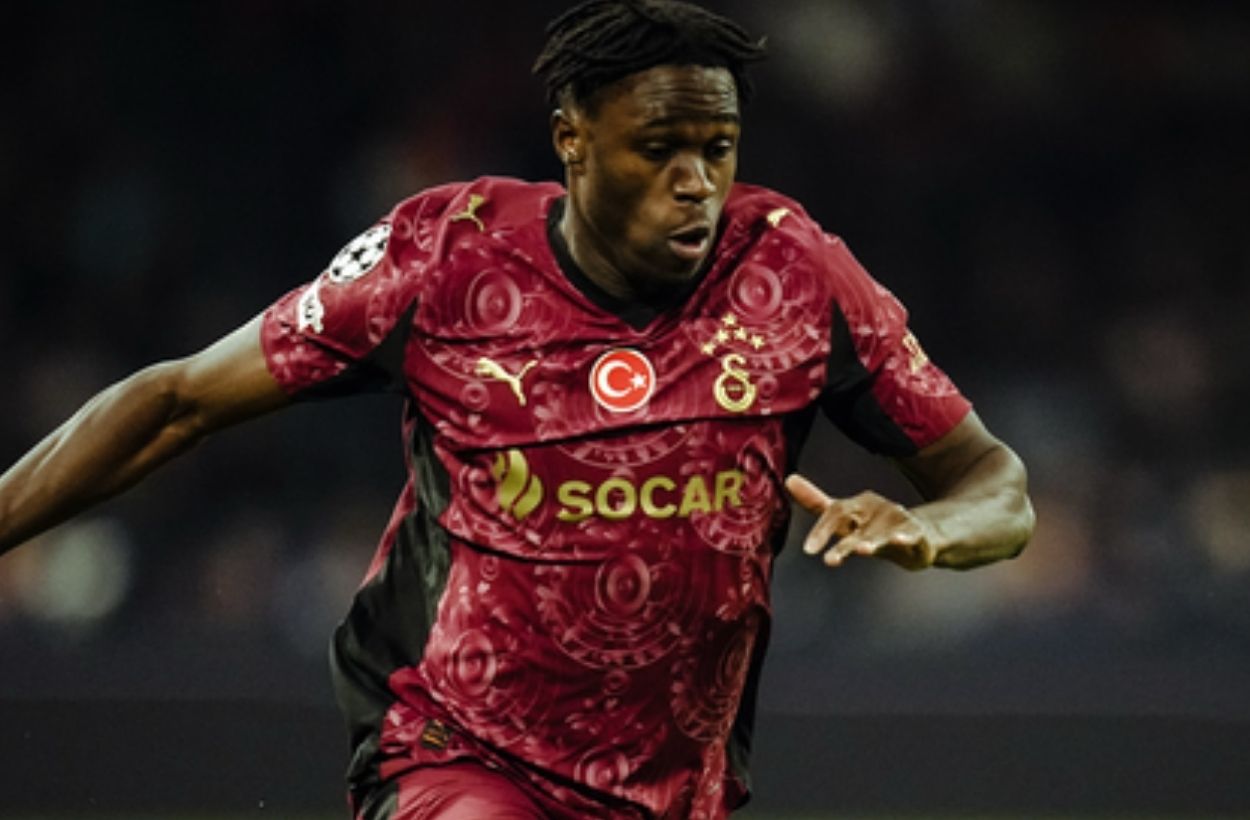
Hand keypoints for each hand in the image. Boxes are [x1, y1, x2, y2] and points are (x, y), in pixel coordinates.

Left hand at [784, 474, 939, 569]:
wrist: (917, 534)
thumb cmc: (872, 526)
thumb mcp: (843, 516)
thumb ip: (815, 502)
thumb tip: (788, 478)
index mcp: (855, 508)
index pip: (834, 514)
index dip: (821, 531)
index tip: (808, 550)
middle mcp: (873, 512)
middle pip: (855, 529)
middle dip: (843, 545)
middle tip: (829, 560)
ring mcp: (895, 522)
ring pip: (881, 535)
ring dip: (872, 542)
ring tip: (862, 550)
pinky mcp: (916, 533)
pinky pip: (912, 536)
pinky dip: (906, 538)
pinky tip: (901, 540)